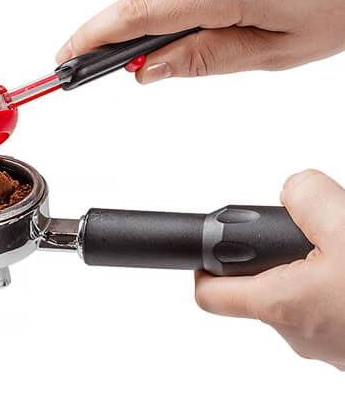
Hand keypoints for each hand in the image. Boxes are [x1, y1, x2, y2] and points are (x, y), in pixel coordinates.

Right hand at [56, 0, 344, 83]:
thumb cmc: (338, 6)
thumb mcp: (269, 52)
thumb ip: (202, 58)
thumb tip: (149, 69)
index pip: (139, 11)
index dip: (94, 34)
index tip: (67, 57)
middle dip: (108, 31)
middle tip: (95, 67)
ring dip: (138, 21)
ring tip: (143, 57)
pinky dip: (163, 6)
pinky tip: (172, 28)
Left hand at [195, 169, 344, 369]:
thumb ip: (308, 197)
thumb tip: (293, 190)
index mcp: (282, 305)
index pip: (210, 294)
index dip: (202, 266)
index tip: (207, 246)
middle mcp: (297, 332)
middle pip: (258, 286)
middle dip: (275, 253)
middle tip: (306, 230)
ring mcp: (327, 342)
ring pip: (297, 293)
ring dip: (312, 264)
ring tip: (341, 246)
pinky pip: (328, 304)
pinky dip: (335, 280)